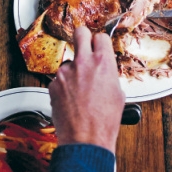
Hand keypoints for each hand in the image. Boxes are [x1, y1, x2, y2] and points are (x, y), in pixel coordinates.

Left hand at [49, 26, 124, 152]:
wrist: (85, 139)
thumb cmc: (104, 122)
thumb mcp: (117, 94)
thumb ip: (108, 75)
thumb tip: (104, 71)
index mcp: (103, 63)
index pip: (100, 37)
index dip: (100, 43)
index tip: (99, 48)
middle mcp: (83, 63)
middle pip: (80, 33)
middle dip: (83, 37)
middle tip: (84, 46)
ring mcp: (65, 73)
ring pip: (69, 62)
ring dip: (73, 71)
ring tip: (80, 91)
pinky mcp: (53, 84)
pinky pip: (60, 79)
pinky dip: (64, 86)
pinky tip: (71, 100)